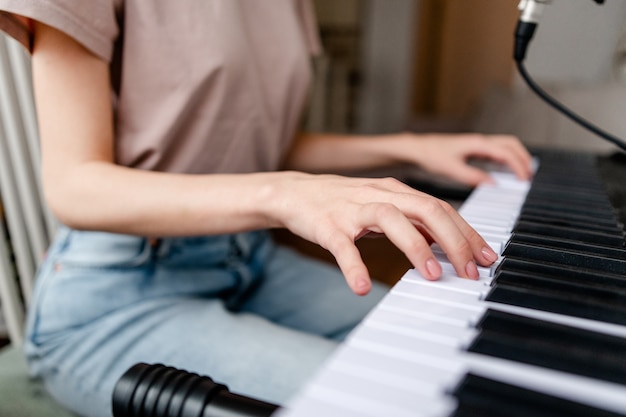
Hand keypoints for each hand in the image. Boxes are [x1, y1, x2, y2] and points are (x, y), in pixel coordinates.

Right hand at [268, 172, 498, 295]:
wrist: (294, 192)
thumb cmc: (342, 202)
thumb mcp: (382, 206)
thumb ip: (412, 221)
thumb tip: (446, 243)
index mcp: (395, 191)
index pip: (441, 208)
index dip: (466, 233)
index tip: (486, 259)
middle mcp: (378, 195)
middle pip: (426, 208)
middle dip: (454, 240)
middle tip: (470, 272)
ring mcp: (352, 209)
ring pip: (390, 218)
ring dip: (415, 247)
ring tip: (432, 275)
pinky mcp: (327, 226)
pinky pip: (343, 246)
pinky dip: (354, 266)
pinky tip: (363, 287)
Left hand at [399, 133, 532, 185]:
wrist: (418, 148)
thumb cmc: (431, 155)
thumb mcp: (451, 170)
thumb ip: (473, 177)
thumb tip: (493, 184)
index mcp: (478, 144)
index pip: (507, 153)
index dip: (519, 167)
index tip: (525, 180)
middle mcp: (480, 141)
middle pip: (512, 145)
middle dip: (524, 159)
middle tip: (529, 176)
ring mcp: (478, 143)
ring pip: (506, 146)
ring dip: (517, 157)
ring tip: (522, 174)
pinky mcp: (473, 148)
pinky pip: (496, 150)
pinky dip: (506, 159)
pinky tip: (505, 170)